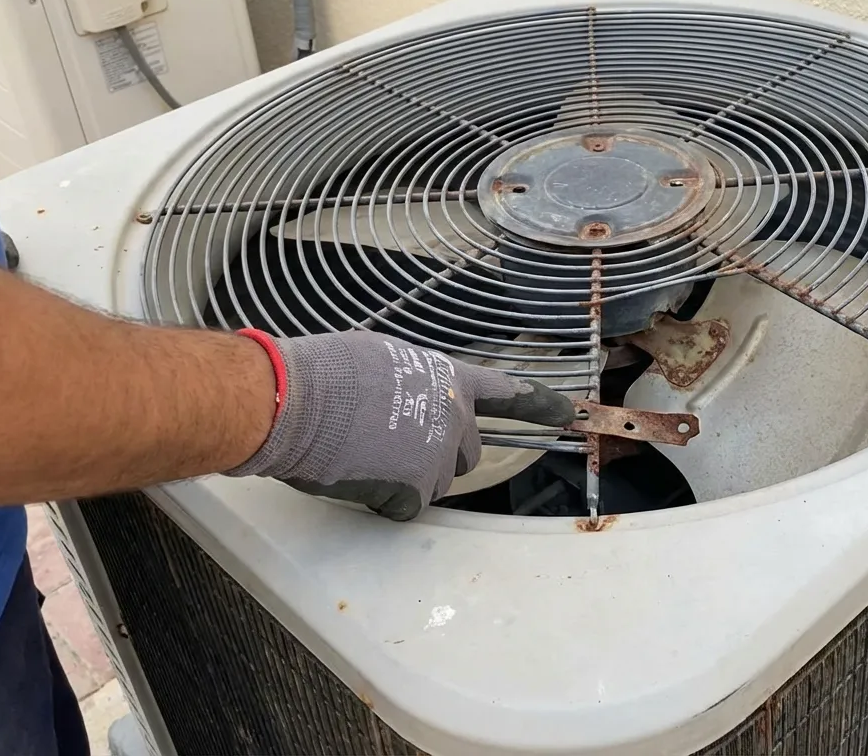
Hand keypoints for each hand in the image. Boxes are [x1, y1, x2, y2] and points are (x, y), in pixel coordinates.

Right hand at [225, 329, 575, 519]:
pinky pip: (406, 508)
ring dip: (406, 478)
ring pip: (435, 482)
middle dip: (435, 456)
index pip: (507, 393)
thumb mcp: (383, 360)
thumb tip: (405, 399)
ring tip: (363, 454)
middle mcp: (455, 416)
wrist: (296, 401)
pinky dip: (382, 501)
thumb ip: (414, 383)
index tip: (571, 415)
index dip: (541, 405)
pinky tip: (357, 476)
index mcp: (449, 379)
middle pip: (465, 453)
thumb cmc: (325, 373)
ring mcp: (439, 455)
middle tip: (388, 445)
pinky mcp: (416, 489)